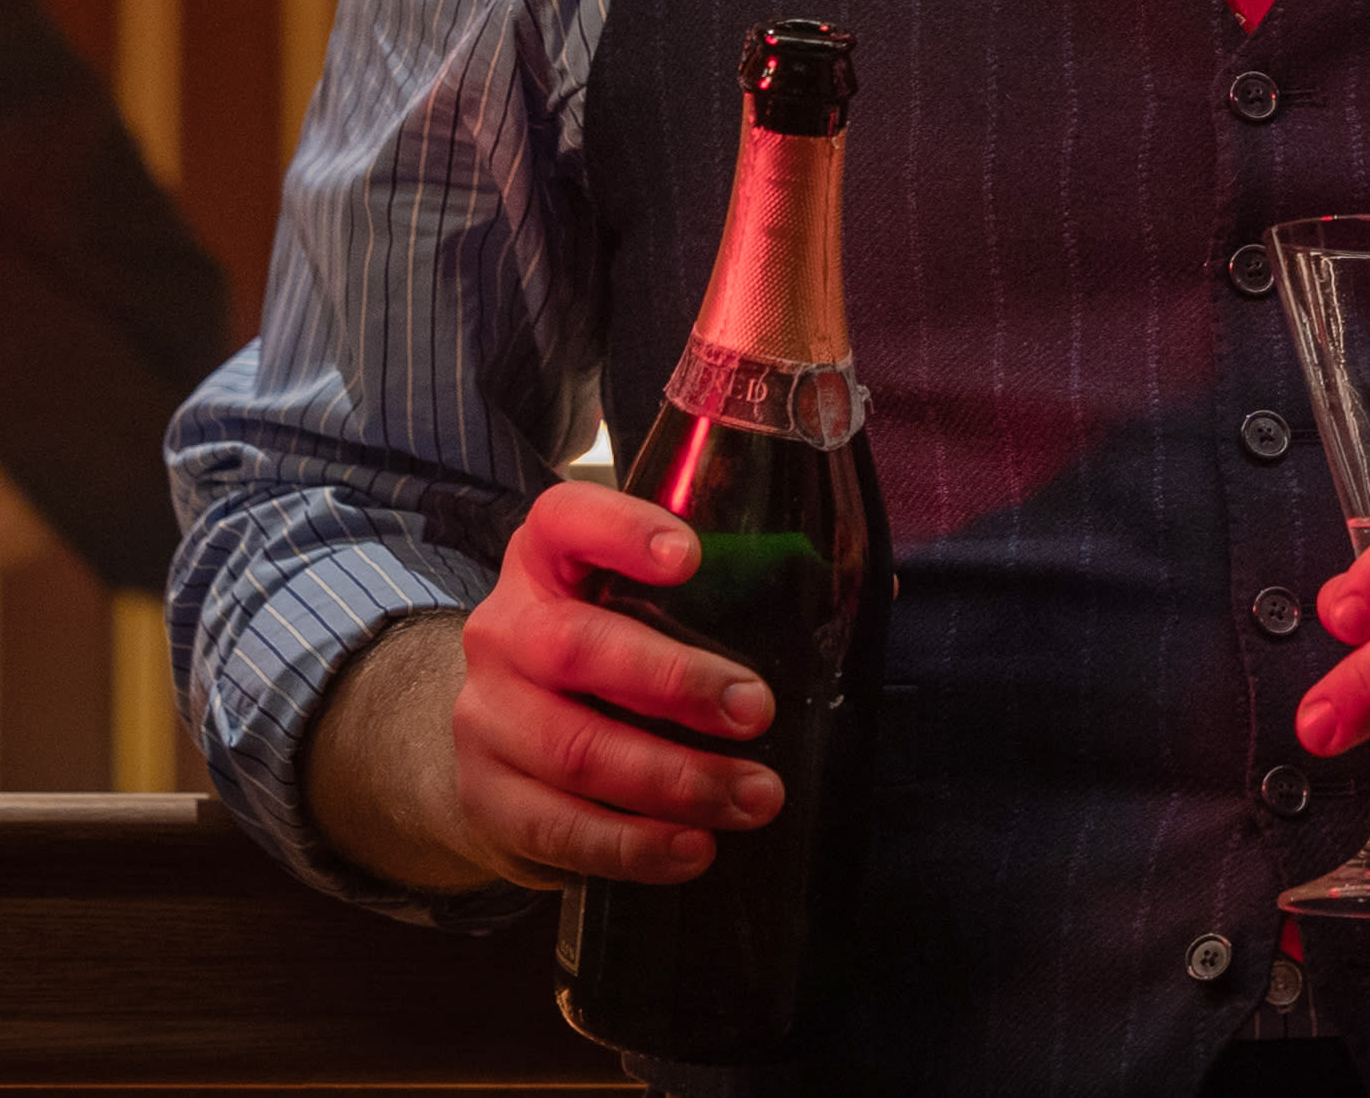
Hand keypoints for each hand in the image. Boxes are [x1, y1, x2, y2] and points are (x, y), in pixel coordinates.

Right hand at [444, 482, 787, 889]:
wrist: (503, 751)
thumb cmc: (608, 664)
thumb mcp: (645, 612)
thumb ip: (739, 593)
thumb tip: (883, 592)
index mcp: (548, 560)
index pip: (568, 520)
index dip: (624, 531)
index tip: (693, 557)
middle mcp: (506, 629)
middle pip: (576, 647)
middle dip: (674, 681)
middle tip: (755, 710)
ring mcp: (487, 716)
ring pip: (574, 749)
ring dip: (674, 779)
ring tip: (754, 797)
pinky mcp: (489, 797)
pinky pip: (559, 827)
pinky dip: (632, 844)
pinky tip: (691, 849)